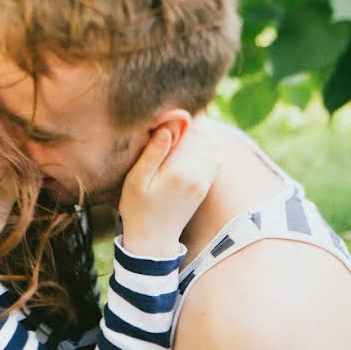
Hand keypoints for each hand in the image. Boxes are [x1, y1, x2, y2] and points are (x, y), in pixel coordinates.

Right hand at [119, 120, 219, 257]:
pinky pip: (214, 158)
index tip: (171, 109)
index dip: (183, 116)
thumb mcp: (136, 181)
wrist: (153, 240)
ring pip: (211, 146)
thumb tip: (167, 128)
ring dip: (200, 134)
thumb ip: (153, 154)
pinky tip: (192, 145)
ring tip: (183, 128)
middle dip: (193, 123)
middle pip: (204, 136)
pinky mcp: (205, 186)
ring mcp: (205, 181)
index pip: (191, 131)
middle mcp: (198, 174)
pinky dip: (207, 147)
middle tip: (176, 115)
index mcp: (180, 170)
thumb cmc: (137, 209)